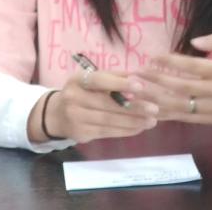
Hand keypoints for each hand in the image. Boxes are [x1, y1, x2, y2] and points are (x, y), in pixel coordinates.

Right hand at [28, 69, 157, 143]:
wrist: (56, 114)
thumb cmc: (81, 92)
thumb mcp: (92, 80)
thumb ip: (114, 77)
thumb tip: (140, 77)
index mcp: (77, 80)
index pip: (99, 81)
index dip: (120, 84)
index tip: (141, 87)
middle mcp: (73, 98)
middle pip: (107, 104)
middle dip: (133, 108)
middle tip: (154, 109)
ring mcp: (76, 118)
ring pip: (109, 121)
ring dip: (133, 122)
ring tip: (151, 121)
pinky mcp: (81, 134)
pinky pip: (107, 132)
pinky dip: (125, 130)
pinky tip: (139, 128)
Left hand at [135, 34, 211, 126]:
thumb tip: (194, 40)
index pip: (193, 67)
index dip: (172, 62)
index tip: (153, 56)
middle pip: (182, 88)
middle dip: (156, 81)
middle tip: (135, 74)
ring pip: (180, 106)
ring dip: (155, 100)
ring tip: (135, 92)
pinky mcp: (209, 121)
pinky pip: (184, 118)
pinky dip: (166, 114)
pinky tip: (149, 108)